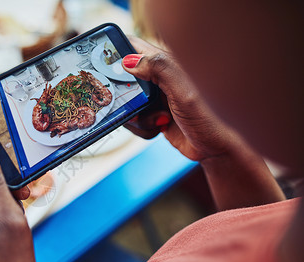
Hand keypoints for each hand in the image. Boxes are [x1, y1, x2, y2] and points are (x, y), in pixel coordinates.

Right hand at [123, 37, 239, 161]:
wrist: (217, 148)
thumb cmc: (211, 118)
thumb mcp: (185, 91)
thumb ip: (160, 70)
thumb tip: (129, 61)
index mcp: (167, 62)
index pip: (134, 47)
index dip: (117, 53)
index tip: (109, 70)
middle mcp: (159, 76)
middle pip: (124, 77)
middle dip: (126, 94)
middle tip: (139, 104)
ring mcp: (156, 96)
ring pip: (127, 101)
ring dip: (137, 115)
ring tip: (159, 119)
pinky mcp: (154, 113)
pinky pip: (134, 119)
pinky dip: (142, 127)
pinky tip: (160, 127)